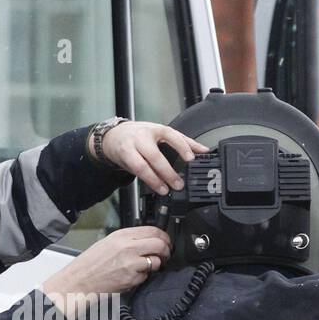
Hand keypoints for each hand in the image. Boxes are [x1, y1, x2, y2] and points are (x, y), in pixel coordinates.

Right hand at [41, 226, 171, 319]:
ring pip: (157, 260)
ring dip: (157, 264)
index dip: (164, 236)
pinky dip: (144, 277)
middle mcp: (127, 246)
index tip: (165, 241)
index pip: (153, 230)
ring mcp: (130, 262)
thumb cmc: (90, 264)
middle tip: (165, 254)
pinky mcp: (131, 277)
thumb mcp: (108, 242)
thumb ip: (128, 239)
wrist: (79, 281)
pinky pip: (147, 275)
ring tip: (149, 266)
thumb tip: (147, 239)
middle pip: (159, 244)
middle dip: (166, 250)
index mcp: (121, 235)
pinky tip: (133, 276)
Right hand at [94, 121, 209, 194]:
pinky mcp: (124, 157)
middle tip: (178, 184)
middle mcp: (143, 137)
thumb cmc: (141, 135)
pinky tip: (155, 186)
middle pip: (155, 155)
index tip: (191, 158)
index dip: (181, 147)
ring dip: (155, 180)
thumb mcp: (162, 133)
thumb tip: (204, 150)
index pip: (171, 135)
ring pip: (143, 166)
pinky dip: (147, 180)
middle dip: (167, 172)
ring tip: (165, 189)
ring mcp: (132, 147)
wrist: (114, 136)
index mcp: (156, 129)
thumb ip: (183, 141)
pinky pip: (136, 171)